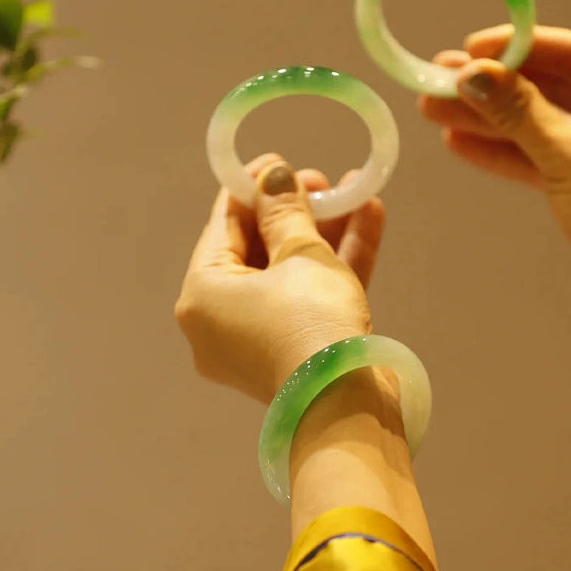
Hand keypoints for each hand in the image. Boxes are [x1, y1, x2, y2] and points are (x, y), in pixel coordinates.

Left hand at [175, 153, 385, 401]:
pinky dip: (334, 265)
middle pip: (257, 249)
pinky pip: (308, 298)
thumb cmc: (311, 325)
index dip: (251, 188)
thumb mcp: (300, 256)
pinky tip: (368, 219)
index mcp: (202, 295)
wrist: (349, 410)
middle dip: (294, 211)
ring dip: (322, 233)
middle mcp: (220, 320)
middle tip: (321, 181)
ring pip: (289, 273)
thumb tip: (273, 175)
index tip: (278, 160)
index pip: (222, 226)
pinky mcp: (293, 352)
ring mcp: (257, 340)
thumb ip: (285, 211)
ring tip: (352, 191)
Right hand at [419, 24, 570, 320]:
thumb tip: (474, 75)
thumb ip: (518, 112)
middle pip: (545, 88)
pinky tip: (460, 141)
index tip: (471, 49)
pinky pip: (536, 155)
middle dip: (491, 87)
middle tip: (440, 80)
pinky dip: (501, 150)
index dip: (518, 48)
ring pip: (534, 124)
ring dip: (486, 119)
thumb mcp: (567, 155)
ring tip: (435, 110)